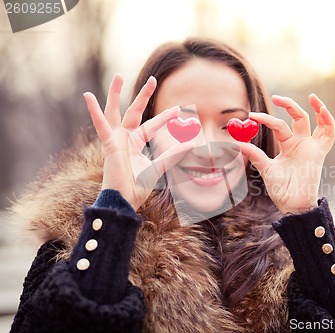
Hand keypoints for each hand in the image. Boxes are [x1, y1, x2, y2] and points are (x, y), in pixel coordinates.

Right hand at [83, 74, 194, 210]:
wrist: (124, 201)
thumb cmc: (137, 188)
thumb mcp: (159, 168)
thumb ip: (172, 155)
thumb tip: (190, 144)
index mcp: (134, 144)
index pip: (151, 125)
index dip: (164, 117)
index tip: (178, 110)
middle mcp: (124, 139)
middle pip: (133, 111)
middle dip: (143, 95)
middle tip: (153, 79)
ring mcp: (115, 140)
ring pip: (114, 111)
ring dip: (114, 93)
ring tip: (118, 76)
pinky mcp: (109, 144)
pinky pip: (100, 125)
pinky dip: (94, 111)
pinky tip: (87, 96)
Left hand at [236, 94, 334, 214]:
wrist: (293, 205)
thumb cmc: (281, 190)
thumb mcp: (266, 169)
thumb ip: (254, 154)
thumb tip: (236, 143)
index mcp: (288, 146)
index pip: (278, 125)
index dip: (266, 119)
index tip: (251, 116)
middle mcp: (301, 144)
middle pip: (298, 117)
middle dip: (289, 105)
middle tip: (276, 97)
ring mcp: (311, 147)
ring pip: (316, 122)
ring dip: (317, 108)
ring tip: (312, 96)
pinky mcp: (319, 153)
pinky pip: (329, 133)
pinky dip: (328, 120)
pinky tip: (321, 109)